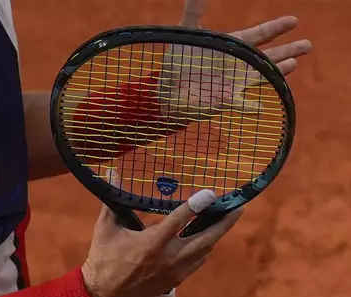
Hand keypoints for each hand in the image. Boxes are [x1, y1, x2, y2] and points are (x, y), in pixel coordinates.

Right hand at [81, 169, 242, 296]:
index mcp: (152, 243)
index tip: (212, 192)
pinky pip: (198, 261)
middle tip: (238, 207)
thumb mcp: (105, 228)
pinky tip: (206, 238)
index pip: (181, 219)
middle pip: (206, 238)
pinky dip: (204, 248)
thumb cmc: (102, 258)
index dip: (198, 204)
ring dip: (216, 234)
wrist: (103, 295)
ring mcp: (175, 271)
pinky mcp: (175, 280)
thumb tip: (113, 173)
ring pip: (205, 250)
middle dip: (224, 222)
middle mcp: (169, 258)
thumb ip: (112, 200)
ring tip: (225, 219)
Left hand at [159, 0, 312, 119]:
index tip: (293, 20)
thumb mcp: (187, 32)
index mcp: (232, 46)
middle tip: (307, 44)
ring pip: (261, 76)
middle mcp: (238, 64)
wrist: (168, 88)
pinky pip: (240, 104)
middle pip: (267, 56)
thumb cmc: (180, 60)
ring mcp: (234, 83)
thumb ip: (194, 11)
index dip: (275, 28)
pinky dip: (248, 106)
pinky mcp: (225, 100)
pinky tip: (260, 107)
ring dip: (277, 71)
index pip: (257, 35)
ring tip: (294, 63)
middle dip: (287, 50)